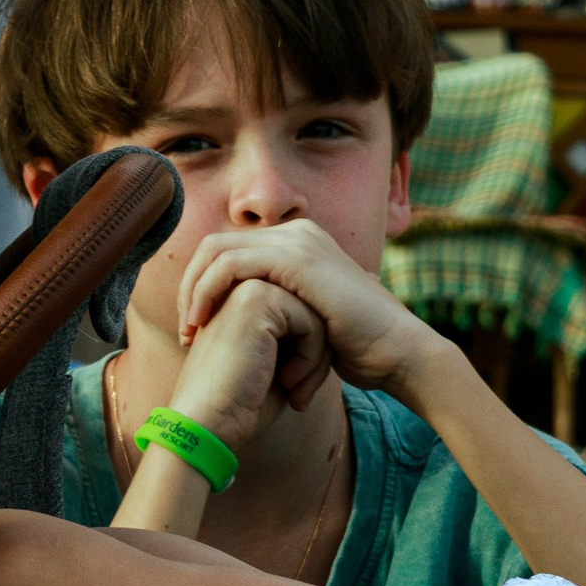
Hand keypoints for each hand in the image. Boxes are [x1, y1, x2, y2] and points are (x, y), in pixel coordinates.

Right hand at [159, 272, 331, 453]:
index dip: (310, 355)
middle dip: (317, 357)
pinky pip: (312, 322)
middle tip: (299, 393)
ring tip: (294, 389)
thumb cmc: (242, 402)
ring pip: (316, 316)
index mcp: (241, 301)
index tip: (294, 389)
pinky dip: (310, 358)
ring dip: (316, 361)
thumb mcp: (277, 364)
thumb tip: (336, 326)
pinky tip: (287, 380)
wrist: (207, 421)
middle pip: (312, 312)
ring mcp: (245, 286)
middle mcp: (241, 286)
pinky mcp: (255, 297)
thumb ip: (298, 338)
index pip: (303, 315)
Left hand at [176, 220, 448, 403]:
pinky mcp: (296, 258)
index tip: (196, 327)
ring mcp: (298, 241)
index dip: (203, 286)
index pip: (230, 250)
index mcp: (300, 243)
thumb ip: (284, 309)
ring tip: (191, 329)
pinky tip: (204, 322)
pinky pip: (231, 264)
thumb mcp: (311, 322)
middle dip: (190, 286)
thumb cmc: (361, 348)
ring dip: (193, 291)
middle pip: (215, 245)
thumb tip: (260, 321)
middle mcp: (298, 232)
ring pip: (216, 251)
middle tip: (186, 329)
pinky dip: (208, 292)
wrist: (398, 352)